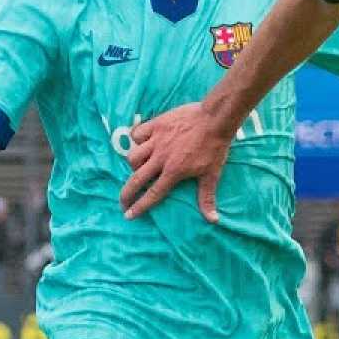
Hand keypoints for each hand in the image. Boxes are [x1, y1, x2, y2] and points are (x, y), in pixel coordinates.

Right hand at [120, 101, 231, 222]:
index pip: (153, 193)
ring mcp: (157, 140)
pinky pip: (137, 133)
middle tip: (122, 202)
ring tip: (138, 168)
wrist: (215, 118)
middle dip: (126, 193)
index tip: (128, 215)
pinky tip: (140, 143)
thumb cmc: (215, 147)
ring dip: (133, 165)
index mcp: (174, 171)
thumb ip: (207, 197)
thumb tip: (213, 220)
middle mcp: (161, 157)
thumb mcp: (212, 174)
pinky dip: (136, 140)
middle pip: (136, 179)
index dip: (139, 206)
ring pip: (133, 156)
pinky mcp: (156, 125)